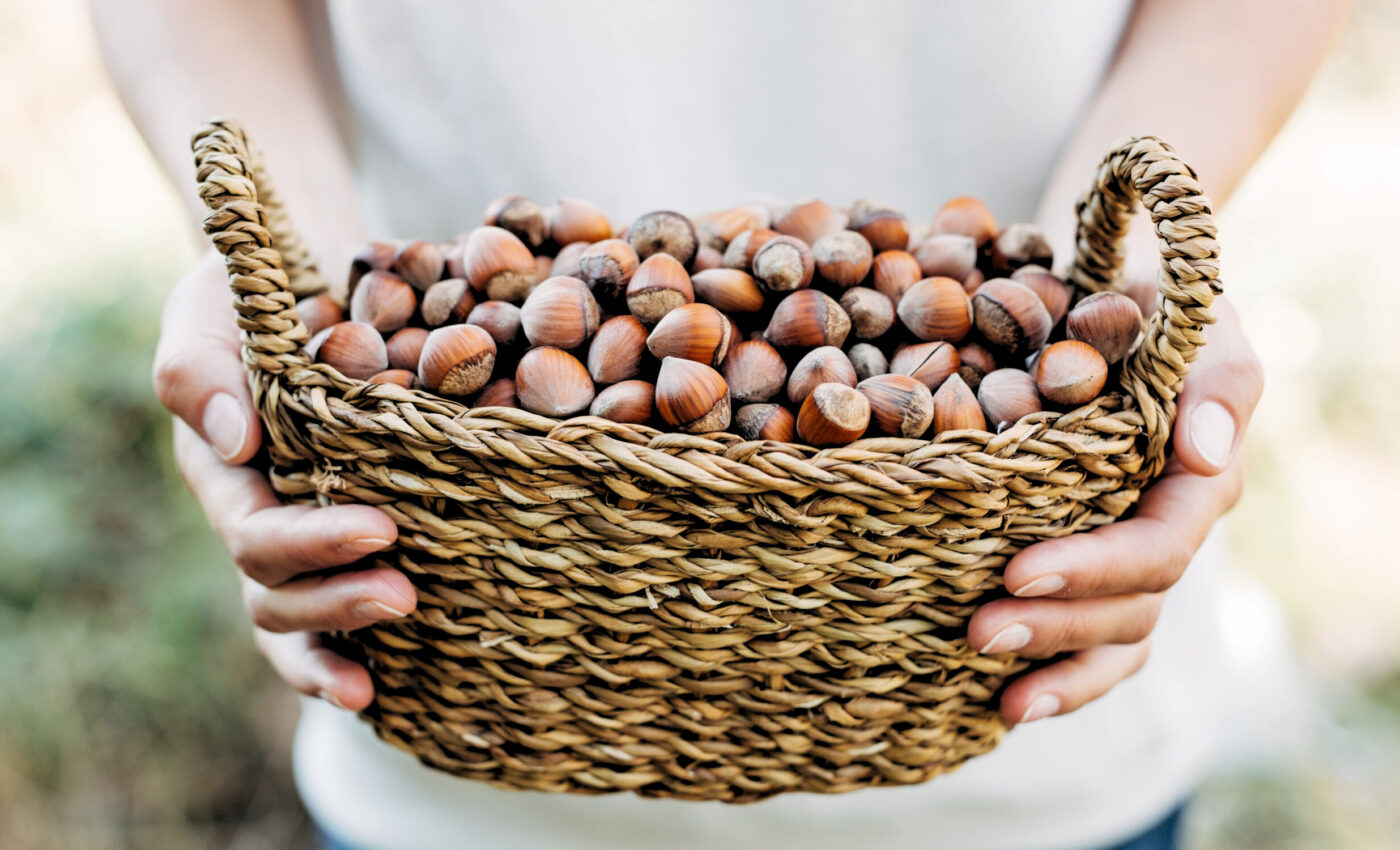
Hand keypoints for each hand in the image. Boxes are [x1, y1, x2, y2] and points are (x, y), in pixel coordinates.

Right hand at [156, 250, 412, 709]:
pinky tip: (415, 674)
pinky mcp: (368, 526)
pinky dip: (378, 644)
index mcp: (229, 475)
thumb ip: (201, 368)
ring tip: (411, 626)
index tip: (381, 529)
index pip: (257, 537)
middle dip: (336, 606)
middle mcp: (266, 514)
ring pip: (306, 619)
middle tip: (404, 597)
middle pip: (280, 596)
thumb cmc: (258, 289)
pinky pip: (357, 596)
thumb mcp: (211, 307)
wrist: (319, 273)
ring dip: (352, 636)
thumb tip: (237, 440)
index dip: (312, 546)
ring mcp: (311, 529)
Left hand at [969, 295, 1262, 724]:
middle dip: (1058, 626)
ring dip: (1055, 666)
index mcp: (1195, 484)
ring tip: (994, 687)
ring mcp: (1130, 558)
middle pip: (1132, 607)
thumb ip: (1216, 381)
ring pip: (1116, 639)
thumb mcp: (1195, 320)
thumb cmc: (1151, 306)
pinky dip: (1056, 679)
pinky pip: (1093, 645)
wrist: (1112, 300)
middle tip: (979, 631)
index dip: (1094, 568)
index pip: (1158, 546)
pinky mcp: (1089, 569)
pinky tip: (1002, 706)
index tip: (1016, 571)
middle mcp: (1167, 531)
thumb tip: (1204, 453)